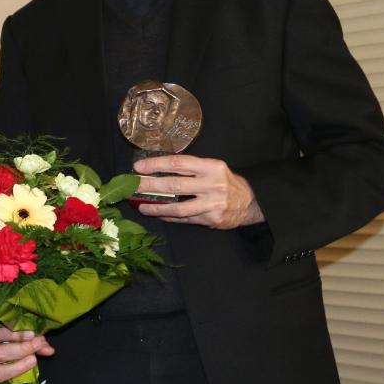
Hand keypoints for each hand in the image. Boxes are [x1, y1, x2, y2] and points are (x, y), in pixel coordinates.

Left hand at [133, 154, 264, 228]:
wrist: (250, 203)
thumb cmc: (225, 182)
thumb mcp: (212, 169)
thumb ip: (190, 169)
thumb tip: (157, 170)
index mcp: (211, 167)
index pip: (178, 163)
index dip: (156, 165)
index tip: (138, 168)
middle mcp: (212, 184)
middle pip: (174, 185)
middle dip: (150, 186)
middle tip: (133, 186)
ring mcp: (212, 204)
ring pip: (178, 207)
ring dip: (156, 207)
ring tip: (140, 206)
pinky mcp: (211, 219)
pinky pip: (184, 219)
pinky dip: (168, 217)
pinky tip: (157, 213)